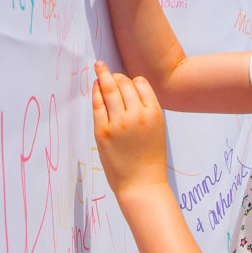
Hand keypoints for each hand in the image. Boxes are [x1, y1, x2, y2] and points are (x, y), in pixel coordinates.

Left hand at [92, 61, 167, 201]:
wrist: (142, 184)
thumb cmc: (150, 158)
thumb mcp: (157, 128)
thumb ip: (145, 109)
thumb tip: (128, 89)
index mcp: (154, 112)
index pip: (140, 83)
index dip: (131, 80)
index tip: (125, 80)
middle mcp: (136, 114)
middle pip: (123, 83)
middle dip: (115, 76)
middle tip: (108, 72)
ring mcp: (118, 123)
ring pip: (109, 89)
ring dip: (103, 76)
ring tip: (99, 68)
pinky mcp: (103, 131)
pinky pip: (97, 105)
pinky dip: (95, 92)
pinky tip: (94, 86)